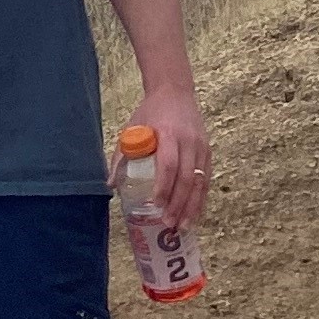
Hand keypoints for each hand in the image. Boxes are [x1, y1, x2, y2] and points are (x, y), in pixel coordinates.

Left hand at [132, 89, 211, 230]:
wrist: (175, 91)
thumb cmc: (150, 112)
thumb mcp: (133, 128)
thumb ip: (122, 155)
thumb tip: (110, 184)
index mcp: (168, 133)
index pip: (169, 164)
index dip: (164, 186)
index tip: (157, 205)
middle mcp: (188, 141)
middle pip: (187, 178)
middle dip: (178, 204)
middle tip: (168, 223)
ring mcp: (201, 147)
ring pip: (200, 182)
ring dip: (192, 207)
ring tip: (183, 227)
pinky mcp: (208, 151)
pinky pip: (206, 179)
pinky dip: (200, 199)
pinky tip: (194, 214)